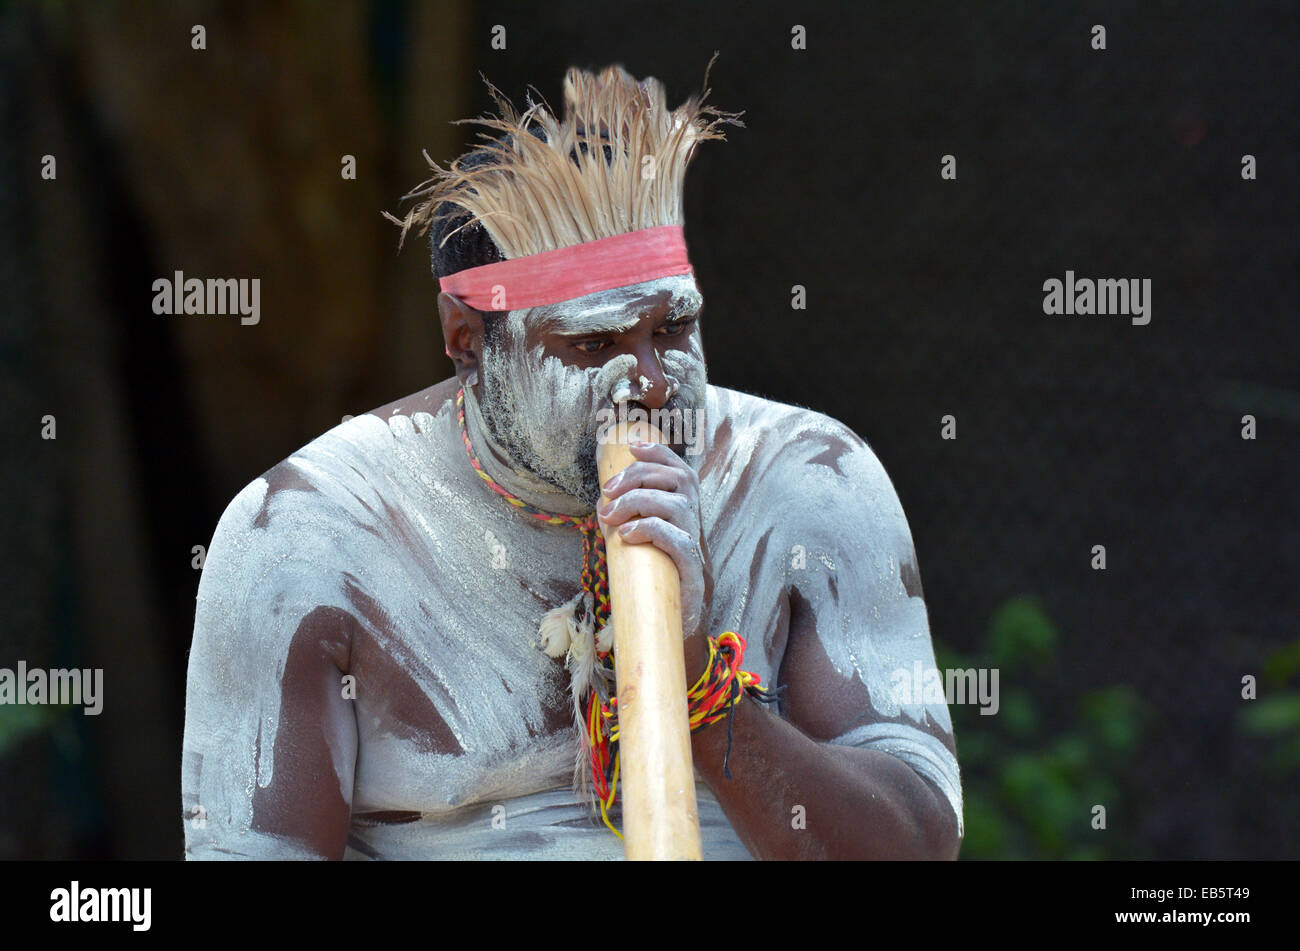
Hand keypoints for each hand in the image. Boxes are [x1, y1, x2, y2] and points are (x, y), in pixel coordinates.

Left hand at [596, 441, 711, 676]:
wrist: (678, 635)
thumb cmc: (657, 590)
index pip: (682, 473)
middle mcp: (695, 528)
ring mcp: (697, 550)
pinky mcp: (693, 574)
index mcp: (685, 518)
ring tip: (610, 516)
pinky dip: (650, 531)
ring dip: (639, 502)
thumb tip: (603, 506)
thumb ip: (633, 526)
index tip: (634, 447)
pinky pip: (677, 540)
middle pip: (679, 480)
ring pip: (678, 505)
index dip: (660, 455)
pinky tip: (626, 537)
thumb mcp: (645, 551)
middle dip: (640, 476)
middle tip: (607, 492)